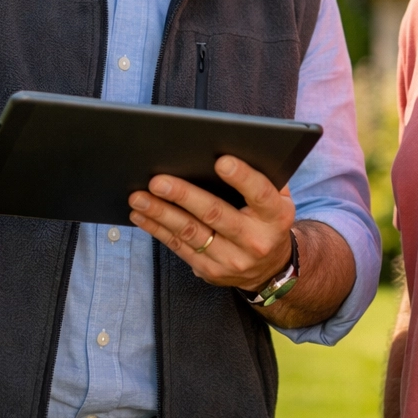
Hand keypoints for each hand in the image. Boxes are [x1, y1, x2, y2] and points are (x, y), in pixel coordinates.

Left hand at [128, 156, 294, 292]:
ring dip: (161, 213)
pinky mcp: (210, 270)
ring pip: (190, 233)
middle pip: (215, 214)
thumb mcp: (279, 200)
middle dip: (183, 196)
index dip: (242, 178)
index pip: (260, 194)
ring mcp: (231, 259)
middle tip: (158, 181)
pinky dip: (157, 229)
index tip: (220, 161)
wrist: (269, 269)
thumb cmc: (267, 221)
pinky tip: (141, 215)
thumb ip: (264, 177)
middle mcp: (254, 241)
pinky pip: (179, 247)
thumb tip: (231, 147)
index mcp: (275, 217)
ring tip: (138, 197)